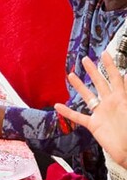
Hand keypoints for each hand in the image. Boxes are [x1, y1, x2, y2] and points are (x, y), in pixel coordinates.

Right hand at [54, 52, 126, 168]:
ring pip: (88, 97)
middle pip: (101, 83)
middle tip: (85, 59)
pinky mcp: (94, 125)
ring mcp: (101, 114)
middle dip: (93, 70)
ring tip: (71, 75)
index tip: (104, 54)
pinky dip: (68, 112)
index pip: (116, 78)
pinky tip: (58, 106)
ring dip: (80, 86)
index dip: (110, 66)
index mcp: (122, 99)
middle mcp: (111, 103)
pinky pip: (78, 117)